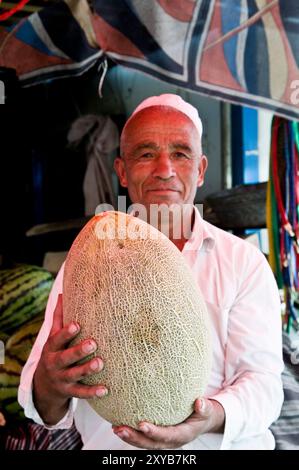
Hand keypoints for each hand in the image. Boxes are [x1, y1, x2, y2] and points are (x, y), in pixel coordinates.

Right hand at [33, 294, 106, 424]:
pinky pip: (81, 393)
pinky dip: (93, 392)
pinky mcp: (69, 392)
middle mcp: (55, 364)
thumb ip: (58, 317)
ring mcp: (62, 379)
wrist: (43, 386)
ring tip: (100, 363)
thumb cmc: (55, 353)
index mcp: (51, 348)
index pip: (58, 339)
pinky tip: (105, 389)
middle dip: (78, 351)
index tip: (77, 325)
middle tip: (93, 343)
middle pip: (66, 357)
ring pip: (75, 375)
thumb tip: (62, 293)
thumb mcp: (53, 337)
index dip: (66, 332)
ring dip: (87, 369)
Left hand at [112, 398, 224, 448]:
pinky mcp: (158, 436)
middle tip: (119, 429)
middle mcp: (171, 441)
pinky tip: (118, 422)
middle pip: (150, 443)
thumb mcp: (207, 410)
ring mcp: (163, 440)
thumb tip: (199, 401)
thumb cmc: (203, 414)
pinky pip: (143, 437)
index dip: (154, 432)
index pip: (166, 436)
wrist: (203, 421)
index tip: (142, 425)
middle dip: (134, 438)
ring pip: (144, 442)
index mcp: (182, 435)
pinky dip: (131, 432)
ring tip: (115, 428)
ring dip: (129, 437)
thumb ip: (204, 408)